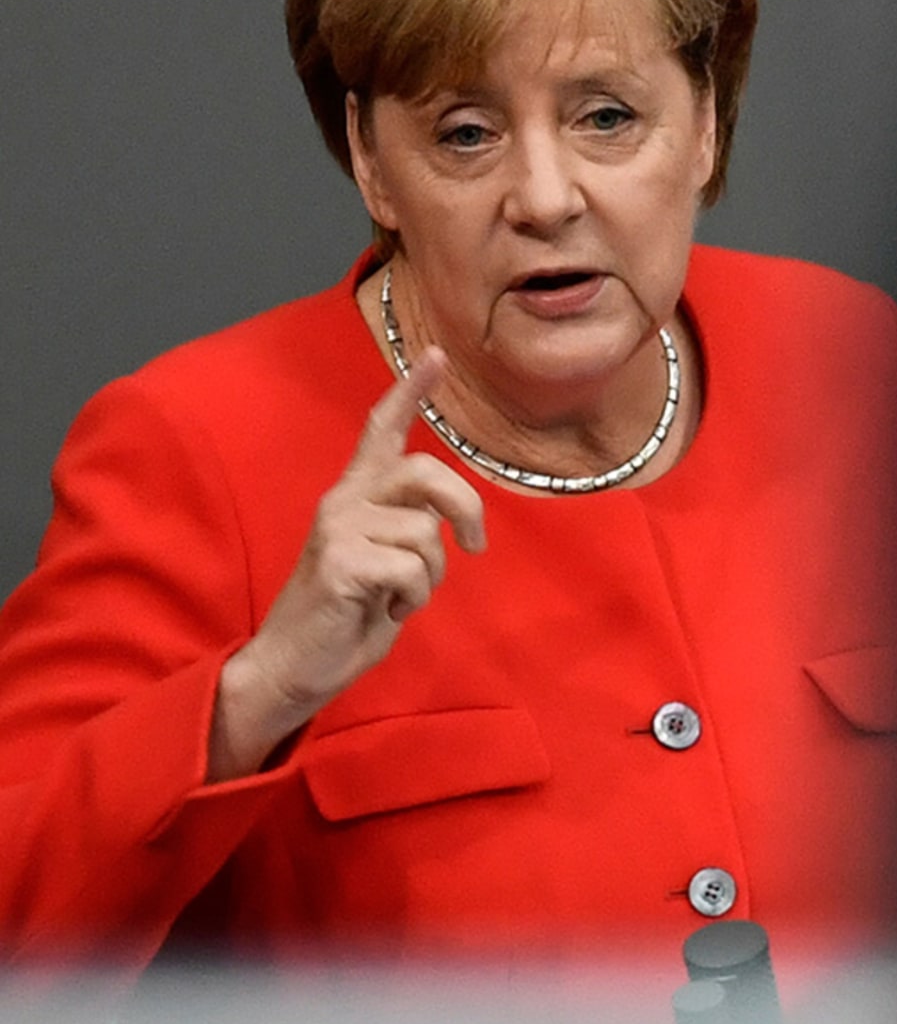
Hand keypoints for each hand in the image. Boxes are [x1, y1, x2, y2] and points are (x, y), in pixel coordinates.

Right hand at [209, 349, 485, 779]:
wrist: (294, 666)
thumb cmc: (347, 615)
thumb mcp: (386, 560)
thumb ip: (409, 527)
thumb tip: (450, 520)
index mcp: (356, 495)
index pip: (381, 430)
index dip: (410, 392)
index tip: (437, 356)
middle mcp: (344, 500)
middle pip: (427, 473)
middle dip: (465, 508)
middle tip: (475, 546)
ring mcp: (338, 528)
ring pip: (427, 533)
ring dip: (429, 577)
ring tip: (394, 596)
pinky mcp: (338, 561)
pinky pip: (413, 570)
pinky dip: (411, 600)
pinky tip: (379, 611)